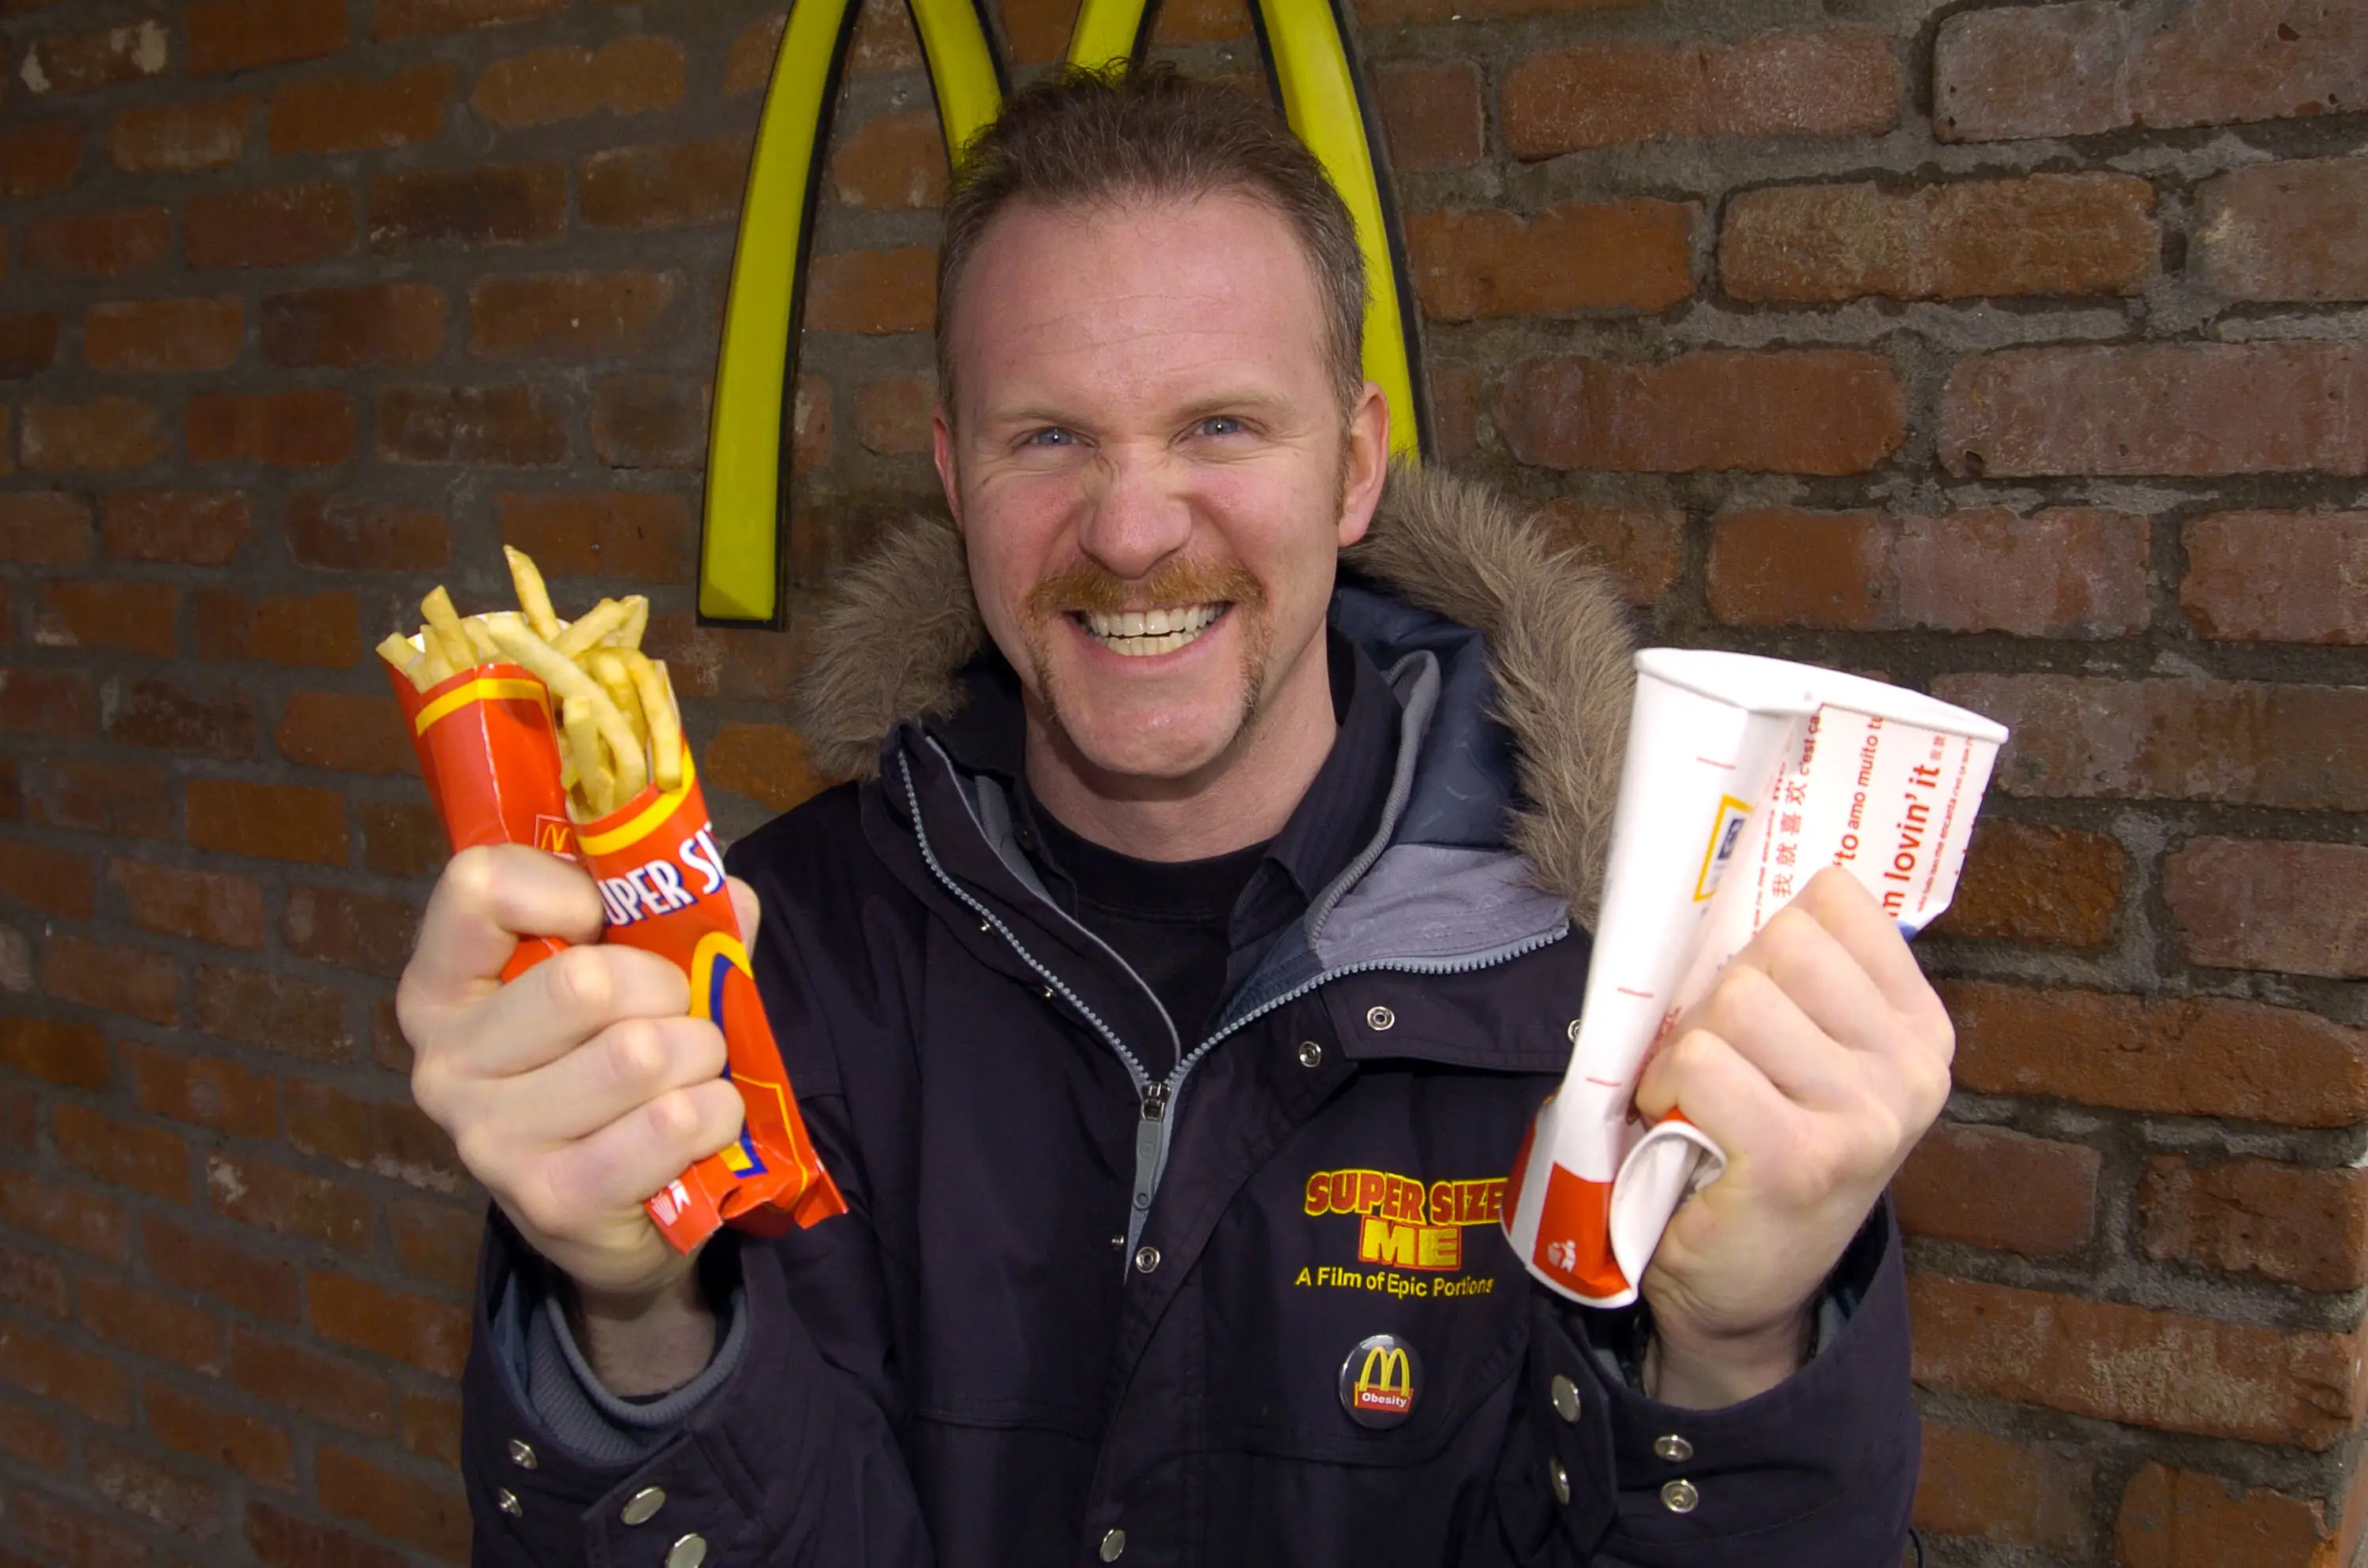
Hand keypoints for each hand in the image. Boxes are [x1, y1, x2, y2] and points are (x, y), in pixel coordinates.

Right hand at [399, 845, 753, 1319]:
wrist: (613, 1211)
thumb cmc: (613, 1062)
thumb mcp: (626, 973)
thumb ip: (667, 916)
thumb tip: (728, 893)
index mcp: (441, 987)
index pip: (481, 885)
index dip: (572, 888)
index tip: (609, 920)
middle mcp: (444, 1063)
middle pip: (585, 981)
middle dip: (667, 989)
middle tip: (676, 1014)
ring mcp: (490, 1140)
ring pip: (638, 1055)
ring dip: (699, 1055)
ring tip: (691, 1071)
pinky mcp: (552, 1201)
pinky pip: (670, 1123)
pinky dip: (714, 1113)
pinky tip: (699, 1123)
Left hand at [1632, 868, 1952, 1406]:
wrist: (1747, 1290)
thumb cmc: (1759, 1151)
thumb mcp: (1806, 1058)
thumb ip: (1798, 980)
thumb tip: (1733, 872)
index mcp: (1919, 1029)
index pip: (1837, 900)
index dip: (1770, 932)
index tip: (1760, 988)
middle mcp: (1910, 1071)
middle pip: (1780, 945)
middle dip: (1722, 994)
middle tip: (1720, 1061)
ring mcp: (1864, 1117)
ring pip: (1735, 999)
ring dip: (1689, 1046)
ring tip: (1698, 1098)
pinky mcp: (1799, 1158)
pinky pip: (1702, 1061)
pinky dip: (1665, 1085)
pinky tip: (1679, 1124)